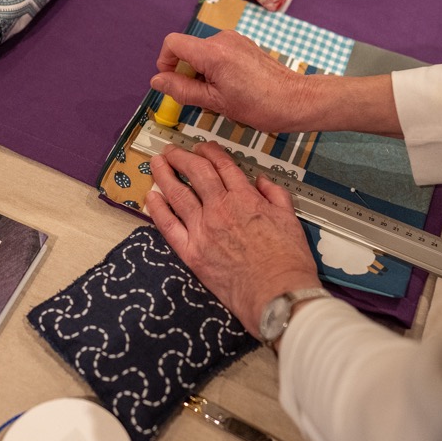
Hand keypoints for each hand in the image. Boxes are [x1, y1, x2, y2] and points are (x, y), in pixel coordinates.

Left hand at [145, 141, 321, 336]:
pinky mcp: (191, 253)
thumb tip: (261, 180)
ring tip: (156, 163)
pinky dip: (157, 209)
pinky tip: (151, 197)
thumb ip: (275, 194)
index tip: (202, 147)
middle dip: (181, 156)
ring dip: (164, 174)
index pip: (222, 165)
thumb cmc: (288, 260)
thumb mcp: (290, 218)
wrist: (277, 293)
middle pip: (195, 172)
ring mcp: (202, 230)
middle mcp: (219, 208)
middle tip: (171, 150)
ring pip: (177, 194)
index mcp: (245, 197)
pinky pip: (168, 226)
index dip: (210, 151)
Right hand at [151, 31, 404, 137]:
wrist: (296, 100)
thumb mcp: (215, 102)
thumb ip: (182, 90)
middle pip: (188, 49)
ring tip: (218, 95)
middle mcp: (222, 39)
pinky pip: (218, 53)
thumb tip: (157, 81)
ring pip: (203, 52)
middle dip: (185, 72)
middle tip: (199, 97)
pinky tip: (230, 88)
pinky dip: (215, 69)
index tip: (172, 83)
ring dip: (201, 72)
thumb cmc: (258, 105)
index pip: (172, 43)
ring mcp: (235, 40)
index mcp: (212, 52)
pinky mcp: (245, 45)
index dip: (165, 62)